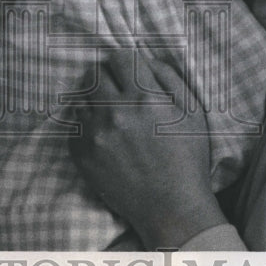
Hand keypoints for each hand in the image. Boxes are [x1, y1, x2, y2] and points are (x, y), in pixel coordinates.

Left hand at [67, 49, 226, 248]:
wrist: (171, 207)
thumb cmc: (187, 158)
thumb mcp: (192, 111)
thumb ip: (169, 77)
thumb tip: (146, 59)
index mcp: (144, 97)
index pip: (120, 57)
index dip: (125, 61)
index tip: (128, 71)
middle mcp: (115, 111)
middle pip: (95, 73)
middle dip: (106, 75)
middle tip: (115, 87)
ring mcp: (95, 134)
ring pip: (80, 97)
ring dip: (93, 97)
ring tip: (107, 109)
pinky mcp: (81, 153)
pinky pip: (74, 124)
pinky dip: (85, 122)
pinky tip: (102, 131)